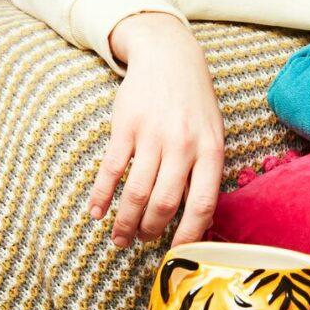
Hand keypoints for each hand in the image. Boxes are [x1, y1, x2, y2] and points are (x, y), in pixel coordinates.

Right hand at [92, 12, 224, 248]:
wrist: (169, 55)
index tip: (178, 254)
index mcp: (210, 151)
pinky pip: (112, 170)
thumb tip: (198, 220)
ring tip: (119, 237)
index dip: (189, 235)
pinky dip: (101, 196)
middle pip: (165, 204)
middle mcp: (183, 145)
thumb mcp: (212, 133)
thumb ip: (206, 171)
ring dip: (125, 222)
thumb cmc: (194, 102)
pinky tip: (96, 212)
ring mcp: (153, 135)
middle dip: (150, 232)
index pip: (203, 205)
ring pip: (137, 193)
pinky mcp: (126, 127)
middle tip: (140, 242)